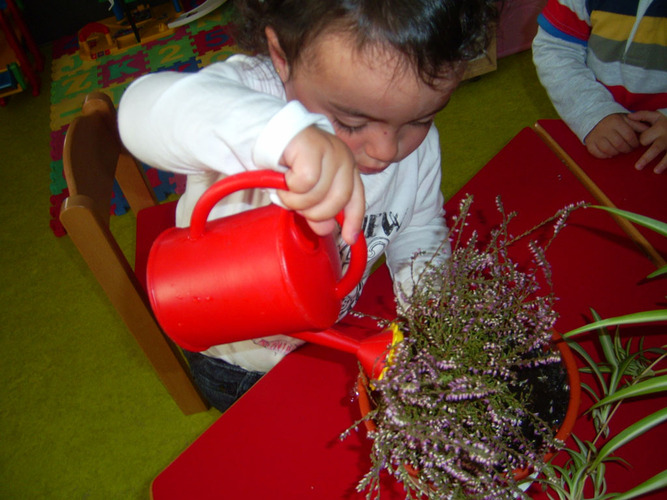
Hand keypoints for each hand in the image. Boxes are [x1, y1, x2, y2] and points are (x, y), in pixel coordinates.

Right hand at [279, 125, 364, 243]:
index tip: (348, 238)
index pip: (356, 199)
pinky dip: (289, 187)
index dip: (354, 220)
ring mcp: (330, 150)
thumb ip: (317, 210)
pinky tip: (283, 178)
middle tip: (297, 206)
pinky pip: (304, 182)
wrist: (267, 135)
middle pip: (337, 201)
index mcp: (346, 169)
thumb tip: (326, 229)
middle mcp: (343, 158)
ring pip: (318, 194)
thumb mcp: (306, 193)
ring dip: (296, 200)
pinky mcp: (313, 146)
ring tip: (286, 190)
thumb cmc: (288, 164)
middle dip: (315, 212)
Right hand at [584, 113, 641, 158]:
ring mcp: (596, 137)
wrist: (592, 117)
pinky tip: (610, 153)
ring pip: (608, 150)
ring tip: (619, 151)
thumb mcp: (625, 118)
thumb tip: (648, 130)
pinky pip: (597, 153)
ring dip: (616, 153)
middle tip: (628, 149)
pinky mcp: (589, 143)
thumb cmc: (612, 120)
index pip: (628, 136)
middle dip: (627, 149)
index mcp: (615, 122)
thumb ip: (636, 124)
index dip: (634, 143)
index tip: (636, 145)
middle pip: (619, 144)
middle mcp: (605, 129)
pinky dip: (604, 155)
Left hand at [627, 111, 666, 173]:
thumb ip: (643, 115)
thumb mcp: (656, 116)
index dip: (640, 143)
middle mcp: (666, 137)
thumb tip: (629, 116)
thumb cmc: (666, 122)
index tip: (638, 146)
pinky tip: (665, 172)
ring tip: (656, 171)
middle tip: (637, 167)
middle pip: (656, 148)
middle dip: (647, 157)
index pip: (645, 139)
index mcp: (659, 129)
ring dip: (663, 163)